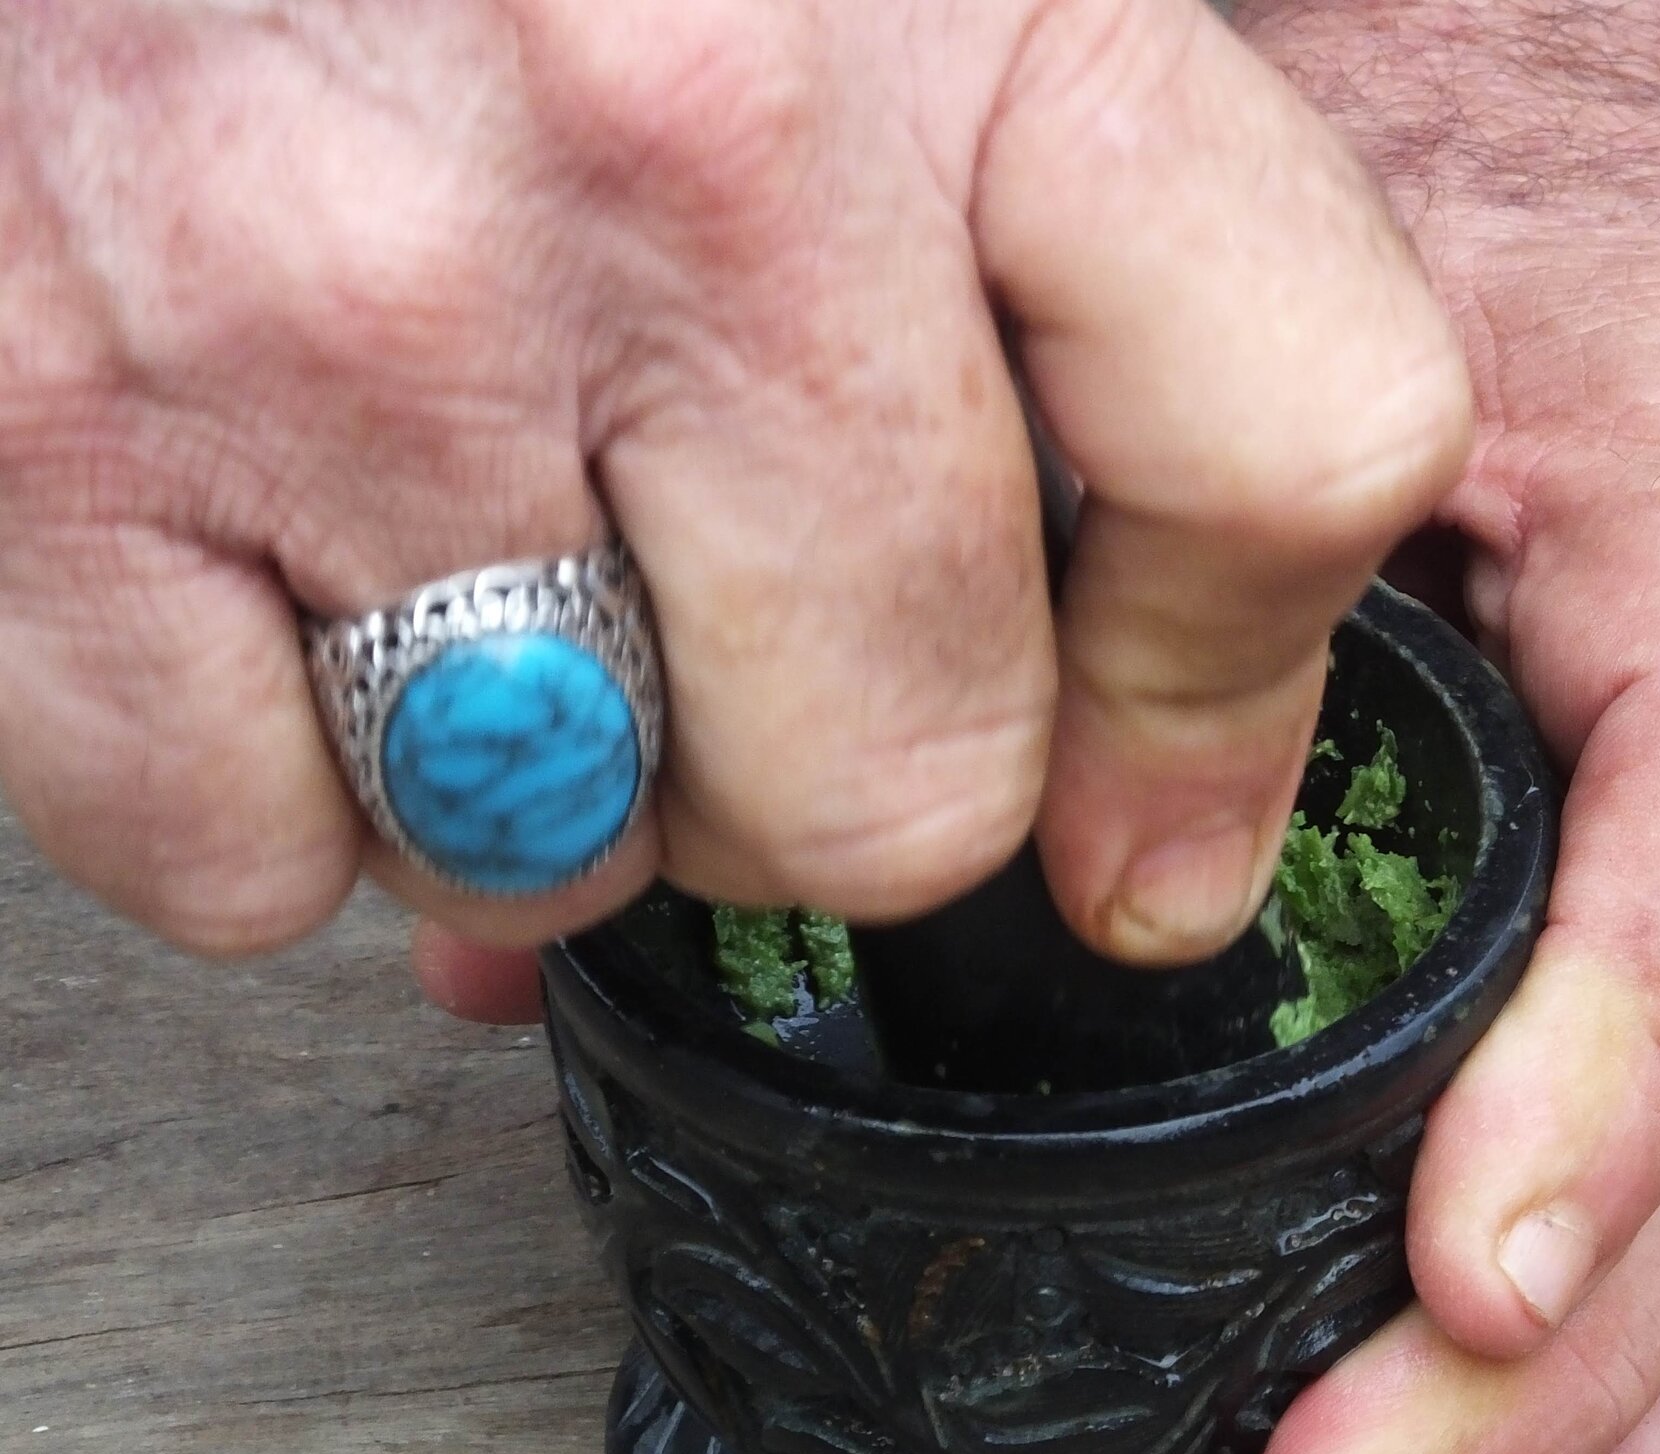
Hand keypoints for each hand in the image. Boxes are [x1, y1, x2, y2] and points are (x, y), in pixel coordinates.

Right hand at [0, 0, 1467, 963]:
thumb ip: (1058, 294)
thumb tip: (1133, 850)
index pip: (1295, 450)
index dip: (1221, 692)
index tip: (1155, 807)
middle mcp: (686, 146)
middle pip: (907, 779)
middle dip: (818, 760)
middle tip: (711, 603)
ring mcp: (346, 306)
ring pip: (573, 851)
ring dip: (551, 771)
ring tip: (469, 531)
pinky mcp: (42, 431)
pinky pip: (245, 860)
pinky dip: (265, 783)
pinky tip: (267, 567)